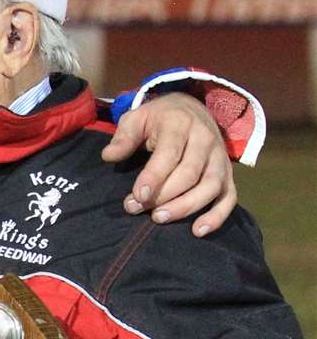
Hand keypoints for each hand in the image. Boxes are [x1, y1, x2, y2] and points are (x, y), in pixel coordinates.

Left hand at [101, 92, 235, 235]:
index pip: (170, 154)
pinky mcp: (228, 174)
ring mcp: (220, 158)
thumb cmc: (158, 118)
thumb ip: (124, 136)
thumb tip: (109, 156)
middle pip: (190, 174)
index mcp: (181, 124)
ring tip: (159, 218)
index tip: (137, 196)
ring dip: (186, 207)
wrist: (191, 108)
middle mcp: (205, 140)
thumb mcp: (137, 117)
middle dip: (163, 195)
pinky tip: (198, 230)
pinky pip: (229, 197)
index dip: (154, 177)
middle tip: (137, 209)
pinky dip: (218, 216)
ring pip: (210, 187)